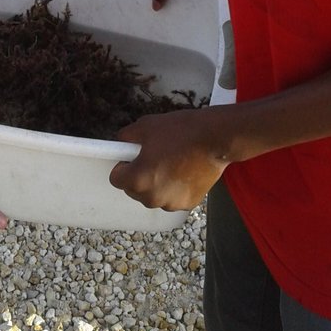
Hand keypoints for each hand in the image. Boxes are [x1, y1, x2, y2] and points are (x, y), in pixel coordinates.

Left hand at [109, 107, 228, 211]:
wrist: (214, 139)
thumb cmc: (180, 131)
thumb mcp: (146, 126)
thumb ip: (126, 137)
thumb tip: (120, 143)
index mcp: (138, 179)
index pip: (116, 179)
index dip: (122, 165)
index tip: (132, 157)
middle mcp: (152, 198)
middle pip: (134, 190)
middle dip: (139, 176)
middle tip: (153, 157)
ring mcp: (171, 203)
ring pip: (153, 196)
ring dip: (156, 184)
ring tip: (171, 163)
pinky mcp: (188, 204)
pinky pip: (172, 198)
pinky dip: (174, 189)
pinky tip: (184, 171)